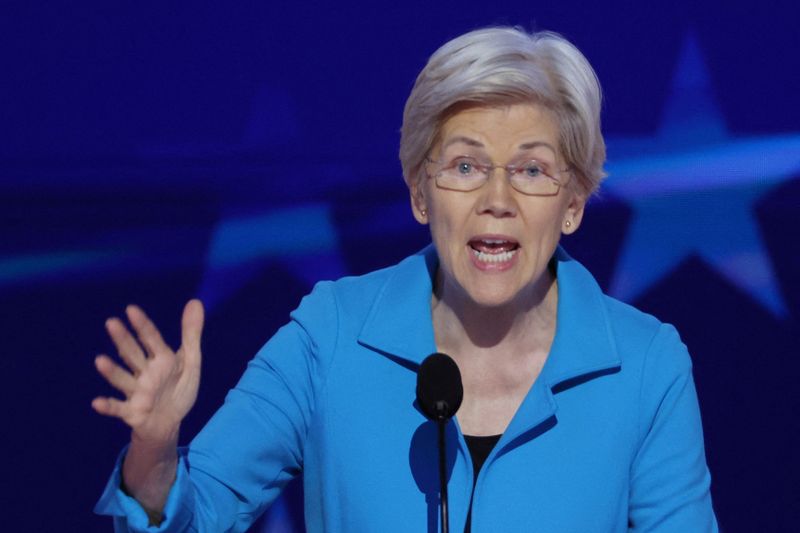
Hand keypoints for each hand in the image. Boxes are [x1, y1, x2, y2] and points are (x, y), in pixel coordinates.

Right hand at [92, 299, 203, 445]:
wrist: (170, 422)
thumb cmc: (177, 389)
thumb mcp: (191, 361)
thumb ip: (191, 334)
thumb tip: (195, 301)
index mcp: (161, 359)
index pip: (151, 339)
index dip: (143, 325)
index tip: (131, 309)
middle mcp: (145, 373)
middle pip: (133, 354)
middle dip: (123, 340)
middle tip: (111, 323)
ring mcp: (137, 392)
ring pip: (123, 379)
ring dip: (112, 371)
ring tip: (99, 360)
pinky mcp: (132, 412)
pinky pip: (119, 408)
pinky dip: (108, 406)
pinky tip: (96, 403)